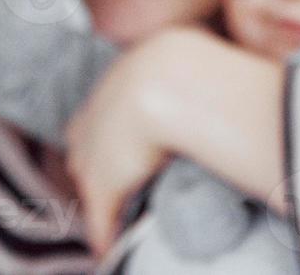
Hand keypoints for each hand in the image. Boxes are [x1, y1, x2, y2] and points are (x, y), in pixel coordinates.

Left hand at [64, 40, 174, 254]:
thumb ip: (193, 61)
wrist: (172, 82)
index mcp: (119, 77)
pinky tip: (108, 249)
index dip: (106, 124)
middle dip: (90, 155)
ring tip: (108, 215)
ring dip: (96, 195)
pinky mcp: (102, 183)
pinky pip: (100, 216)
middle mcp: (97, 110)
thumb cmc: (194, 63)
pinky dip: (104, 233)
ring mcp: (96, 147)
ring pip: (87, 176)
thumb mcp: (187, 50)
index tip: (118, 136)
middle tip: (106, 175)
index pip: (101, 106)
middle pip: (83, 140)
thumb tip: (217, 58)